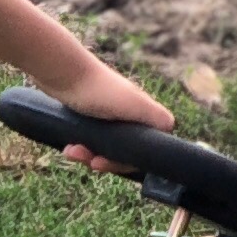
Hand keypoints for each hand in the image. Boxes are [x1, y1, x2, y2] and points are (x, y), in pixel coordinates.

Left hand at [41, 60, 177, 167]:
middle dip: (106, 160)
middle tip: (92, 163)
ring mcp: (109, 118)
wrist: (65, 74)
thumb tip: (171, 130)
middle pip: (123, 152)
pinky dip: (79, 148)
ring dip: (88, 155)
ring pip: (104, 149)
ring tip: (74, 152)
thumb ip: (157, 118)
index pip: (147, 148)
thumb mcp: (134, 104)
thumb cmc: (100, 89)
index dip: (131, 161)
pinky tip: (69, 149)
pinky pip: (89, 142)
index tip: (113, 162)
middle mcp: (129, 117)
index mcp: (143, 114)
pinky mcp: (90, 119)